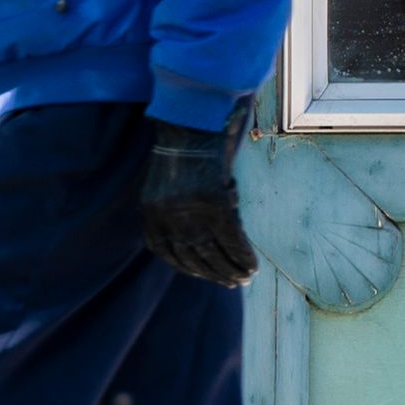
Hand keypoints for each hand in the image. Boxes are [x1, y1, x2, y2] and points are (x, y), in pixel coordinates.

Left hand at [138, 104, 261, 286]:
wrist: (191, 120)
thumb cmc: (181, 144)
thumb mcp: (167, 179)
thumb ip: (175, 204)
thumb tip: (194, 225)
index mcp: (152, 213)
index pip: (166, 252)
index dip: (185, 267)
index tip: (200, 273)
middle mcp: (169, 220)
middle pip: (192, 259)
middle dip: (212, 274)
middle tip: (229, 283)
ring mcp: (193, 216)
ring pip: (214, 255)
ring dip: (230, 271)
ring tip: (244, 279)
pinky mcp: (216, 209)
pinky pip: (233, 242)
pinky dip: (243, 257)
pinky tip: (252, 266)